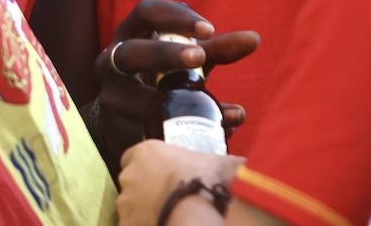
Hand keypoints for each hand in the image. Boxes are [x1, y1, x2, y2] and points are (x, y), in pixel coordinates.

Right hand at [91, 0, 258, 174]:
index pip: (147, 12)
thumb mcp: (184, 60)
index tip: (209, 29)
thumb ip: (216, 49)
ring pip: (133, 99)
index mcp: (129, 34)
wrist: (120, 120)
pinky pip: (146, 132)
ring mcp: (110, 98)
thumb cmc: (158, 77)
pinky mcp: (114, 131)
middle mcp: (110, 62)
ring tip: (216, 113)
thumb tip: (255, 38)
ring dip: (173, 104)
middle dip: (164, 54)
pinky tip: (210, 136)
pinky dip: (179, 135)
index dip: (176, 17)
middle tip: (200, 58)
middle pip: (131, 53)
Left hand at [117, 140, 242, 225]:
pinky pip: (132, 224)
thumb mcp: (222, 165)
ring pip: (131, 206)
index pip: (134, 156)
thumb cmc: (207, 184)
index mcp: (146, 152)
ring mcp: (125, 202)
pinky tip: (162, 223)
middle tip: (168, 198)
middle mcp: (130, 175)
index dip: (148, 166)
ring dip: (144, 210)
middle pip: (133, 182)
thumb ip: (229, 161)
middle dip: (146, 189)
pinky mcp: (125, 224)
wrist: (194, 217)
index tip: (161, 174)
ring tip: (167, 214)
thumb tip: (244, 164)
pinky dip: (143, 224)